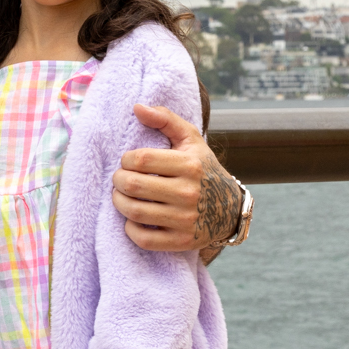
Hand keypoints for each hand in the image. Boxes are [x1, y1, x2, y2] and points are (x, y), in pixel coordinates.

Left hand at [112, 104, 242, 252]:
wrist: (230, 209)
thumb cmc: (202, 169)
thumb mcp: (190, 140)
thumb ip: (165, 119)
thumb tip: (136, 107)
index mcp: (190, 165)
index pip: (141, 159)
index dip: (126, 160)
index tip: (128, 162)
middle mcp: (189, 193)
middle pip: (134, 186)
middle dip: (118, 180)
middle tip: (120, 179)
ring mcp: (186, 220)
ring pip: (135, 212)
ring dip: (119, 202)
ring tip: (122, 195)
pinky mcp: (182, 241)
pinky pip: (143, 239)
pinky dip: (130, 228)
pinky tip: (133, 218)